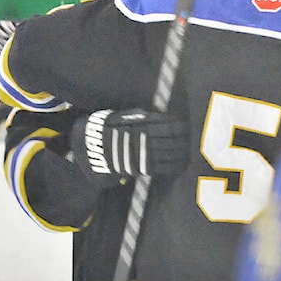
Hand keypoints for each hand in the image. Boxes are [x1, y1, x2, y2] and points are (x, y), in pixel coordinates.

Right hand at [70, 108, 188, 187]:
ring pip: (167, 152)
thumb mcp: (116, 116)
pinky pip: (161, 168)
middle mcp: (140, 140)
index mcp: (136, 125)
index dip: (174, 123)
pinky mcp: (140, 169)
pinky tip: (181, 163)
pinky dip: (173, 166)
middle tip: (189, 134)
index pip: (161, 123)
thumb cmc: (105, 130)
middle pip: (168, 137)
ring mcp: (141, 155)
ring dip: (180, 150)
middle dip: (181, 136)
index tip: (182, 122)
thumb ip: (134, 113)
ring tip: (188, 148)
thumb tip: (150, 112)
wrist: (91, 151)